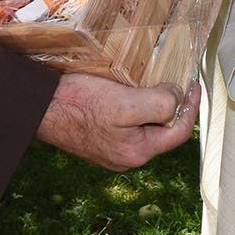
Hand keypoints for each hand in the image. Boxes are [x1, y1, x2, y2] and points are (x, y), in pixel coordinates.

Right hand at [35, 73, 195, 170]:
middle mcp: (126, 156)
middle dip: (171, 104)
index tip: (194, 83)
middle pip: (162, 129)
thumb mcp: (126, 103)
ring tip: (150, 81)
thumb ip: (159, 105)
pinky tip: (127, 89)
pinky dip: (134, 106)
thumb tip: (177, 99)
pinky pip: (127, 123)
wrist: (40, 107)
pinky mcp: (100, 138)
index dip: (191, 106)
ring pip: (144, 125)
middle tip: (171, 78)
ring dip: (152, 103)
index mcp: (137, 152)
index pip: (179, 132)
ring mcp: (112, 149)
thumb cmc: (80, 104)